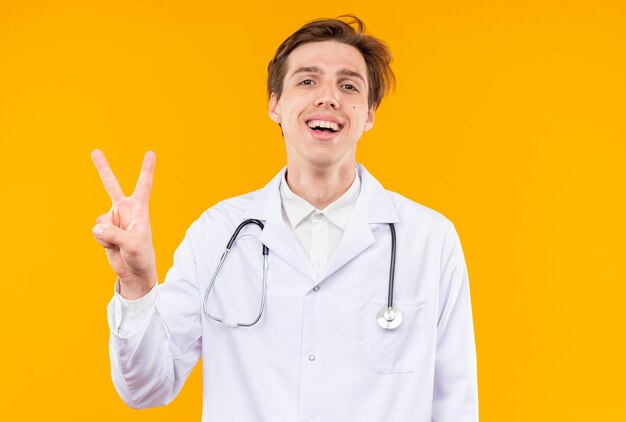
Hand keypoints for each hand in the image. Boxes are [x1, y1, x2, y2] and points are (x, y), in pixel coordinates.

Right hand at [91, 149, 157, 298]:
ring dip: (107, 234)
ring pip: (100, 219)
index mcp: (139, 209)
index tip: (150, 152)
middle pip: (111, 185)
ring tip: (119, 243)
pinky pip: (96, 231)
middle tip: (95, 150)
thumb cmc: (141, 256)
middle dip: (102, 168)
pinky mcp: (104, 229)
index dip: (147, 169)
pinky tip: (111, 246)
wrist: (134, 271)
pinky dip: (102, 240)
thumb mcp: (132, 245)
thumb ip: (114, 234)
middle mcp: (125, 210)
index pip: (144, 185)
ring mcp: (113, 219)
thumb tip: (97, 227)